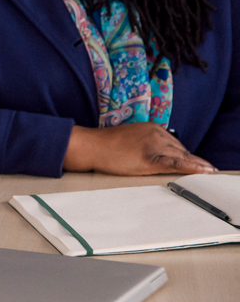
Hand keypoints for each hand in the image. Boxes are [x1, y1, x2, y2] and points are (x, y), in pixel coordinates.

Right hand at [64, 123, 216, 174]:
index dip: (187, 156)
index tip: (198, 164)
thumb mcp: (133, 138)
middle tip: (205, 172)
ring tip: (209, 173)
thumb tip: (162, 156)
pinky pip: (176, 164)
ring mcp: (154, 145)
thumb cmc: (107, 144)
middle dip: (192, 162)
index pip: (176, 144)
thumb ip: (149, 143)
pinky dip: (192, 168)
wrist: (91, 146)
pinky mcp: (150, 158)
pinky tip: (203, 171)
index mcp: (153, 128)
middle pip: (181, 151)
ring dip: (196, 166)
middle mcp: (156, 133)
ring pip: (182, 157)